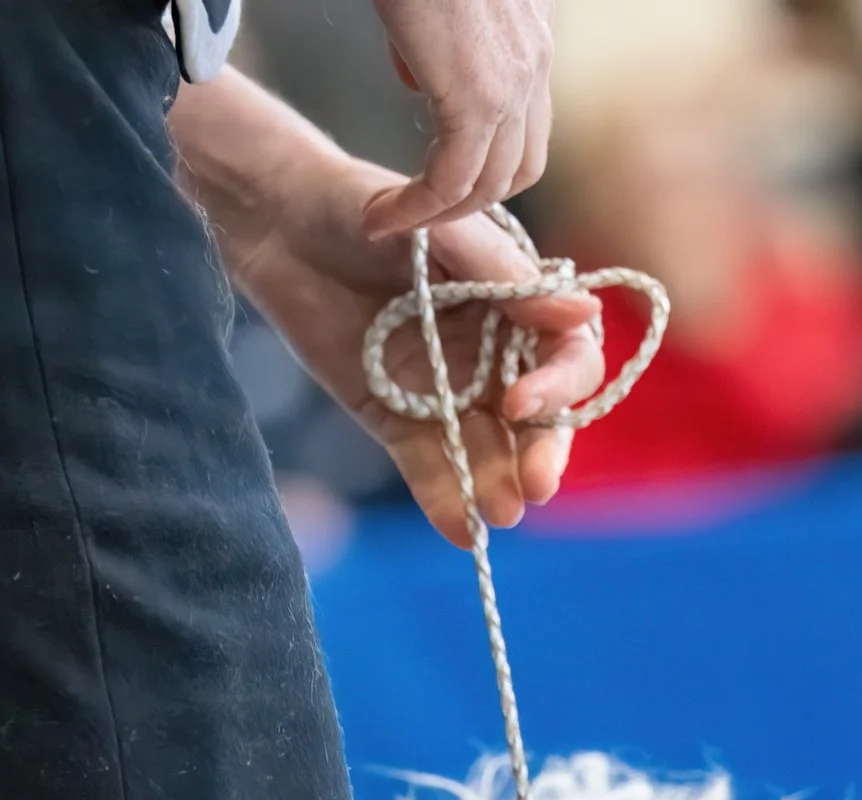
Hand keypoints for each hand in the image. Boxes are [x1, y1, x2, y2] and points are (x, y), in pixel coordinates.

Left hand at [176, 76, 603, 544]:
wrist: (277, 220)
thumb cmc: (366, 206)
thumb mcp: (441, 231)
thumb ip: (505, 277)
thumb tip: (583, 312)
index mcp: (519, 305)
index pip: (566, 358)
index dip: (557, 387)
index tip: (521, 402)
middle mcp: (492, 355)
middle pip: (535, 419)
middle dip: (537, 454)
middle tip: (533, 489)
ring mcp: (445, 390)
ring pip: (484, 449)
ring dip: (494, 485)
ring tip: (496, 516)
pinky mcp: (395, 417)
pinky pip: (426, 464)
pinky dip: (442, 497)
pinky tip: (458, 530)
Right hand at [363, 0, 553, 238]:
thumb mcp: (429, 5)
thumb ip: (434, 42)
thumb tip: (417, 77)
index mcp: (529, 40)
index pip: (524, 128)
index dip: (486, 164)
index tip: (441, 180)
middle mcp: (534, 64)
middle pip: (520, 167)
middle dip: (470, 200)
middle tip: (420, 213)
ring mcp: (513, 82)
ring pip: (491, 182)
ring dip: (441, 214)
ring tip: (393, 221)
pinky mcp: (477, 95)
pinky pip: (453, 177)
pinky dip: (420, 209)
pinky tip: (384, 217)